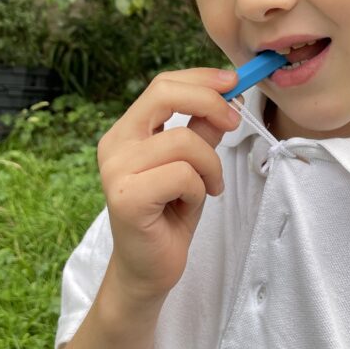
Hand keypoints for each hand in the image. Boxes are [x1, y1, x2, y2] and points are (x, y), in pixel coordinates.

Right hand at [96, 68, 239, 305]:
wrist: (150, 269)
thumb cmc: (170, 213)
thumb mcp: (193, 162)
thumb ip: (203, 128)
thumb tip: (227, 94)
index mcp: (127, 131)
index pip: (162, 85)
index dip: (200, 79)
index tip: (233, 82)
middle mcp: (114, 144)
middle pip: (164, 95)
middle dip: (209, 102)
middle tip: (235, 122)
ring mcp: (116, 169)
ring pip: (184, 141)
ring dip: (210, 164)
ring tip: (209, 186)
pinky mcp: (126, 197)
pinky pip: (182, 174)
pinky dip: (199, 188)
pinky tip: (190, 204)